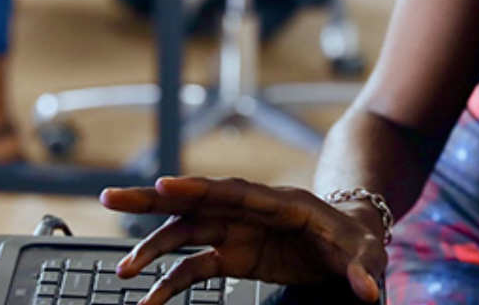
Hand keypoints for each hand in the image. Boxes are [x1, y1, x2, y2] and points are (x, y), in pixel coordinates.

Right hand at [101, 176, 386, 304]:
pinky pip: (195, 267)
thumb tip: (367, 292)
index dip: (198, 188)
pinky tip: (150, 300)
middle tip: (110, 197)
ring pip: (186, 232)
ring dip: (154, 247)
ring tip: (124, 270)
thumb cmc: (357, 239)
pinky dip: (171, 282)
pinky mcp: (235, 254)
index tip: (164, 185)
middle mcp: (251, 211)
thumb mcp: (368, 254)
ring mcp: (238, 231)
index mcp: (281, 203)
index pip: (234, 192)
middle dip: (153, 199)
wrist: (352, 240)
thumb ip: (362, 271)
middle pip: (196, 201)